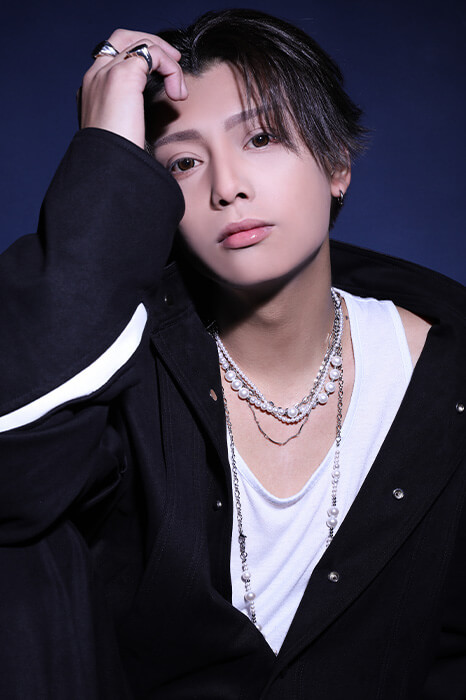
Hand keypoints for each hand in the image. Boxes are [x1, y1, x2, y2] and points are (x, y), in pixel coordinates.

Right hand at [80, 29, 187, 148]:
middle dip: (152, 44)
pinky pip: (153, 54)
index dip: (139, 60)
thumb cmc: (115, 160)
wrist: (106, 167)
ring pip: (141, 43)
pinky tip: (177, 95)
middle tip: (175, 61)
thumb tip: (142, 124)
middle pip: (123, 38)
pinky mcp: (123, 76)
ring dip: (167, 61)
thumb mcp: (119, 136)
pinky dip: (171, 70)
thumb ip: (126, 120)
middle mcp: (94, 76)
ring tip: (180, 90)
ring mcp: (106, 73)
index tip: (161, 77)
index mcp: (91, 90)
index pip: (112, 57)